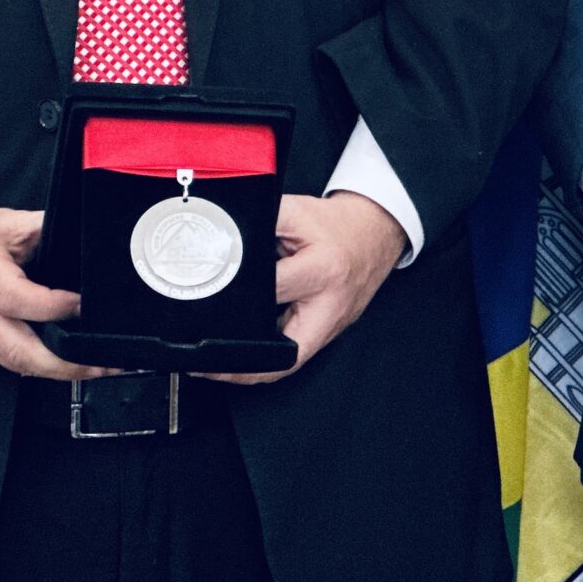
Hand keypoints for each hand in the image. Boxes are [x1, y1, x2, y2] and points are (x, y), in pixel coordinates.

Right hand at [0, 196, 104, 381]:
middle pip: (18, 351)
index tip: (86, 305)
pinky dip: (32, 363)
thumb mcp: (2, 222)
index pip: (21, 301)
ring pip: (12, 362)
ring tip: (90, 369)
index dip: (58, 308)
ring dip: (53, 371)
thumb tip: (82, 239)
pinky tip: (56, 360)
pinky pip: (1, 358)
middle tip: (101, 366)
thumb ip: (44, 231)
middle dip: (64, 366)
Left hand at [208, 192, 406, 384]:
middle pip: (284, 353)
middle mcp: (329, 306)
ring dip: (254, 370)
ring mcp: (332, 324)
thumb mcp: (297, 211)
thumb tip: (220, 237)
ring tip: (218, 368)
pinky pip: (297, 353)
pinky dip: (271, 358)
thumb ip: (260, 223)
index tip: (208, 301)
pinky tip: (248, 355)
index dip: (236, 298)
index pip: (270, 291)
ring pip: (290, 362)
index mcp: (322, 271)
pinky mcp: (330, 331)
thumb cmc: (338, 224)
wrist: (376, 230)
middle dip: (244, 365)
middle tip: (206, 365)